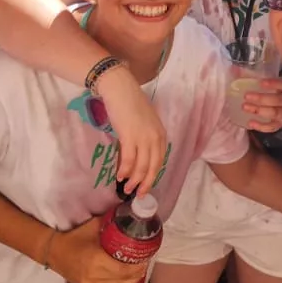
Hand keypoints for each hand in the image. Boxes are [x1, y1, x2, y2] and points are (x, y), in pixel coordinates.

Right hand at [52, 217, 148, 282]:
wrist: (53, 251)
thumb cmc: (73, 238)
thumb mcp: (93, 226)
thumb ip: (110, 222)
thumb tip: (127, 214)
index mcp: (96, 259)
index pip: (123, 268)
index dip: (137, 266)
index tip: (145, 258)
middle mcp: (94, 275)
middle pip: (123, 279)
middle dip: (137, 273)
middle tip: (144, 264)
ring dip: (131, 282)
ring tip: (139, 274)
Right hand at [94, 68, 169, 194]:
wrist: (120, 89)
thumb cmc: (131, 103)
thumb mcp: (145, 122)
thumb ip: (146, 137)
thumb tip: (140, 155)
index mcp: (161, 134)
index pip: (160, 161)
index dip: (153, 176)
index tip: (146, 186)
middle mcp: (155, 138)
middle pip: (153, 167)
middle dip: (145, 183)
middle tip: (138, 194)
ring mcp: (143, 137)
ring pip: (141, 166)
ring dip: (134, 180)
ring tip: (127, 188)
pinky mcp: (129, 136)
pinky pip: (128, 159)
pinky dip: (125, 170)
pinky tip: (120, 176)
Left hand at [242, 78, 281, 132]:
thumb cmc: (276, 95)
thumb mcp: (269, 85)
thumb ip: (253, 77)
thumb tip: (234, 69)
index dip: (272, 83)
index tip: (261, 82)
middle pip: (277, 100)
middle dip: (261, 98)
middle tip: (246, 96)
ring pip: (274, 113)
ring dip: (259, 110)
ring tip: (245, 107)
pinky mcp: (279, 125)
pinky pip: (271, 127)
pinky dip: (261, 126)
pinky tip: (250, 122)